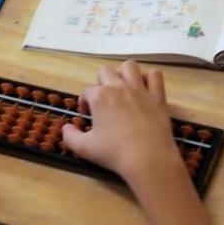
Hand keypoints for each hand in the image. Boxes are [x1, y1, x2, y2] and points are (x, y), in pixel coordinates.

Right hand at [62, 60, 182, 182]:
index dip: (85, 101)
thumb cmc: (114, 153)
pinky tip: (145, 89)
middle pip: (105, 72)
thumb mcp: (84, 148)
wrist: (148, 159)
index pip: (87, 90)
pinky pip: (155, 75)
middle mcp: (119, 87)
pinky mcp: (158, 96)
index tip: (88, 113)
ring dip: (124, 74)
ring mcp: (140, 89)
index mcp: (100, 97)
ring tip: (123, 89)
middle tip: (104, 101)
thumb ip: (70, 136)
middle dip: (101, 83)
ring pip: (129, 66)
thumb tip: (65, 128)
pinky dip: (150, 78)